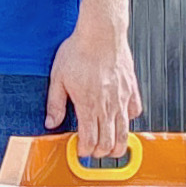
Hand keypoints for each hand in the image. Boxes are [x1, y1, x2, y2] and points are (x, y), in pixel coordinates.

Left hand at [47, 8, 140, 162]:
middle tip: (92, 151)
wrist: (101, 33)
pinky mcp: (132, 90)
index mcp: (89, 106)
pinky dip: (128, 121)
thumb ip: (55, 104)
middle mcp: (108, 107)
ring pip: (125, 133)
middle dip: (100, 153)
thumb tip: (51, 123)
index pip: (89, 140)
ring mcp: (123, 100)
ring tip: (109, 148)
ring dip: (117, 145)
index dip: (84, 151)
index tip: (79, 151)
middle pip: (109, 142)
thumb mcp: (58, 78)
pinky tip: (121, 120)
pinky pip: (134, 113)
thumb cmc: (79, 51)